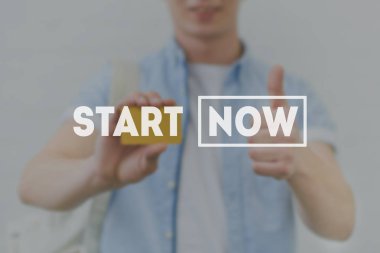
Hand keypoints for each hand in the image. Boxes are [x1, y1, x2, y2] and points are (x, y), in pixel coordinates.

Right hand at [89, 92, 175, 189]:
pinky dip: (123, 106)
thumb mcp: (146, 166)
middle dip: (154, 98)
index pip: (163, 110)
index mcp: (155, 129)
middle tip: (157, 105)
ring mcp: (126, 120)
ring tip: (144, 104)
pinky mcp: (112, 123)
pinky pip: (117, 109)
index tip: (171, 103)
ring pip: (133, 99)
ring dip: (139, 98)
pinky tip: (128, 109)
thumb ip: (153, 155)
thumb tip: (165, 145)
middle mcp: (141, 121)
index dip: (168, 104)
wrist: (110, 176)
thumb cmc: (132, 170)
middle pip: (149, 100)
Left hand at [248, 65, 300, 179]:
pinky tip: (274, 167)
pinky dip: (261, 169)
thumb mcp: (283, 110)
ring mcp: (288, 153)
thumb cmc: (288, 134)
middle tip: (272, 145)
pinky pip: (255, 168)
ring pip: (251, 152)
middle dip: (257, 143)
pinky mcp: (285, 171)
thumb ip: (277, 89)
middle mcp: (288, 133)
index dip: (257, 126)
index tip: (272, 129)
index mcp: (285, 118)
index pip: (252, 120)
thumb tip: (278, 65)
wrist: (308, 165)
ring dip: (258, 156)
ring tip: (273, 156)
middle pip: (250, 137)